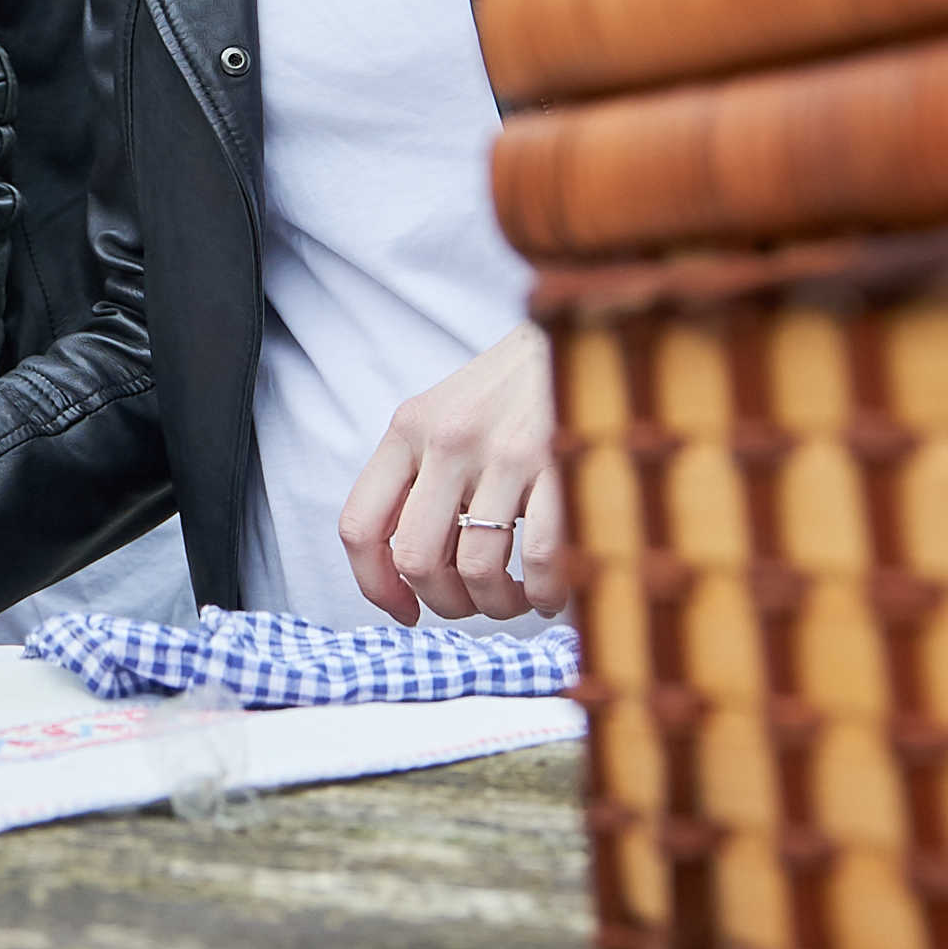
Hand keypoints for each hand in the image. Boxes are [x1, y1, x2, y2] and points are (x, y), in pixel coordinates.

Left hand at [336, 323, 564, 624]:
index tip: (404, 611)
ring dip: (499, 604)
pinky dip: (545, 594)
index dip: (374, 585)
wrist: (588, 337)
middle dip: (445, 602)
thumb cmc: (516, 391)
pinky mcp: (559, 464)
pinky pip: (541, 561)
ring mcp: (504, 452)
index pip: (359, 525)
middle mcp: (448, 438)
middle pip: (415, 560)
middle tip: (474, 604)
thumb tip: (407, 573)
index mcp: (409, 427)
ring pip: (478, 570)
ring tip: (519, 599)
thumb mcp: (449, 414)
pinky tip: (553, 591)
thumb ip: (420, 474)